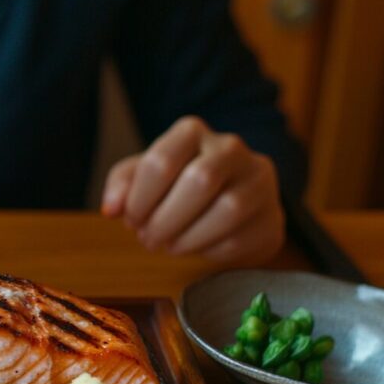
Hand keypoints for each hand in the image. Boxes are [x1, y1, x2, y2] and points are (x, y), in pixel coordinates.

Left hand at [100, 116, 284, 264]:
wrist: (230, 201)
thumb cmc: (177, 185)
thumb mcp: (143, 177)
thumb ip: (122, 186)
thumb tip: (111, 208)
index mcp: (192, 133)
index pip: (161, 162)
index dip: (139, 199)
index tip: (130, 220)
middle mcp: (231, 148)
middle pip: (200, 181)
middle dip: (165, 218)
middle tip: (147, 239)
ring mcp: (258, 180)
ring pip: (228, 209)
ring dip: (188, 237)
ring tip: (168, 246)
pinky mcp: (271, 217)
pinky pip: (240, 238)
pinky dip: (209, 251)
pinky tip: (196, 247)